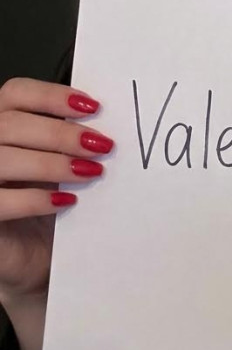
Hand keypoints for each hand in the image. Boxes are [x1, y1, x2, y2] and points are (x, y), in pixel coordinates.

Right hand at [0, 76, 113, 305]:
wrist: (31, 257)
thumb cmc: (44, 206)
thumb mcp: (58, 166)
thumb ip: (69, 142)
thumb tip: (104, 125)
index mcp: (1, 125)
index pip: (16, 93)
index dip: (53, 95)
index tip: (93, 108)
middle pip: (11, 123)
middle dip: (61, 133)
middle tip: (101, 146)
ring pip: (3, 158)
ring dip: (53, 164)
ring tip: (90, 173)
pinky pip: (1, 201)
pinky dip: (36, 199)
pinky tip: (66, 203)